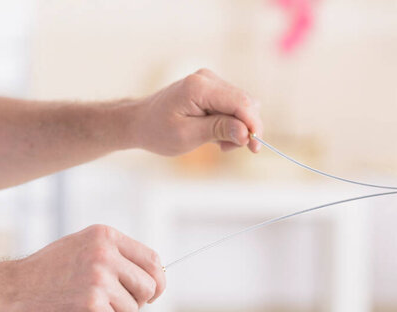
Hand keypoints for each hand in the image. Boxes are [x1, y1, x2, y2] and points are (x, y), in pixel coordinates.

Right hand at [1, 225, 164, 311]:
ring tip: (85, 305)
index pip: (153, 259)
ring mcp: (98, 279)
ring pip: (132, 308)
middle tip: (113, 303)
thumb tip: (156, 273)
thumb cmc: (47, 272)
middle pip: (149, 286)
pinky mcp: (91, 305)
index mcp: (106, 236)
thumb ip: (116, 255)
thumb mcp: (83, 247)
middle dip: (136, 301)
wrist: (9, 291)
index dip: (157, 280)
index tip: (152, 293)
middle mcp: (105, 254)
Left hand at [129, 68, 262, 155]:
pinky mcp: (211, 90)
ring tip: (217, 144)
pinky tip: (214, 136)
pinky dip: (229, 124)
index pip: (241, 102)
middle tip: (228, 149)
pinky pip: (232, 106)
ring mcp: (210, 82)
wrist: (140, 123)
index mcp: (199, 87)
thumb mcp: (187, 136)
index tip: (256, 147)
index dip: (253, 125)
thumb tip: (246, 133)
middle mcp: (207, 78)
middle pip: (245, 102)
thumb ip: (218, 130)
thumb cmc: (158, 131)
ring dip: (236, 128)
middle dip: (244, 128)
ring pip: (241, 106)